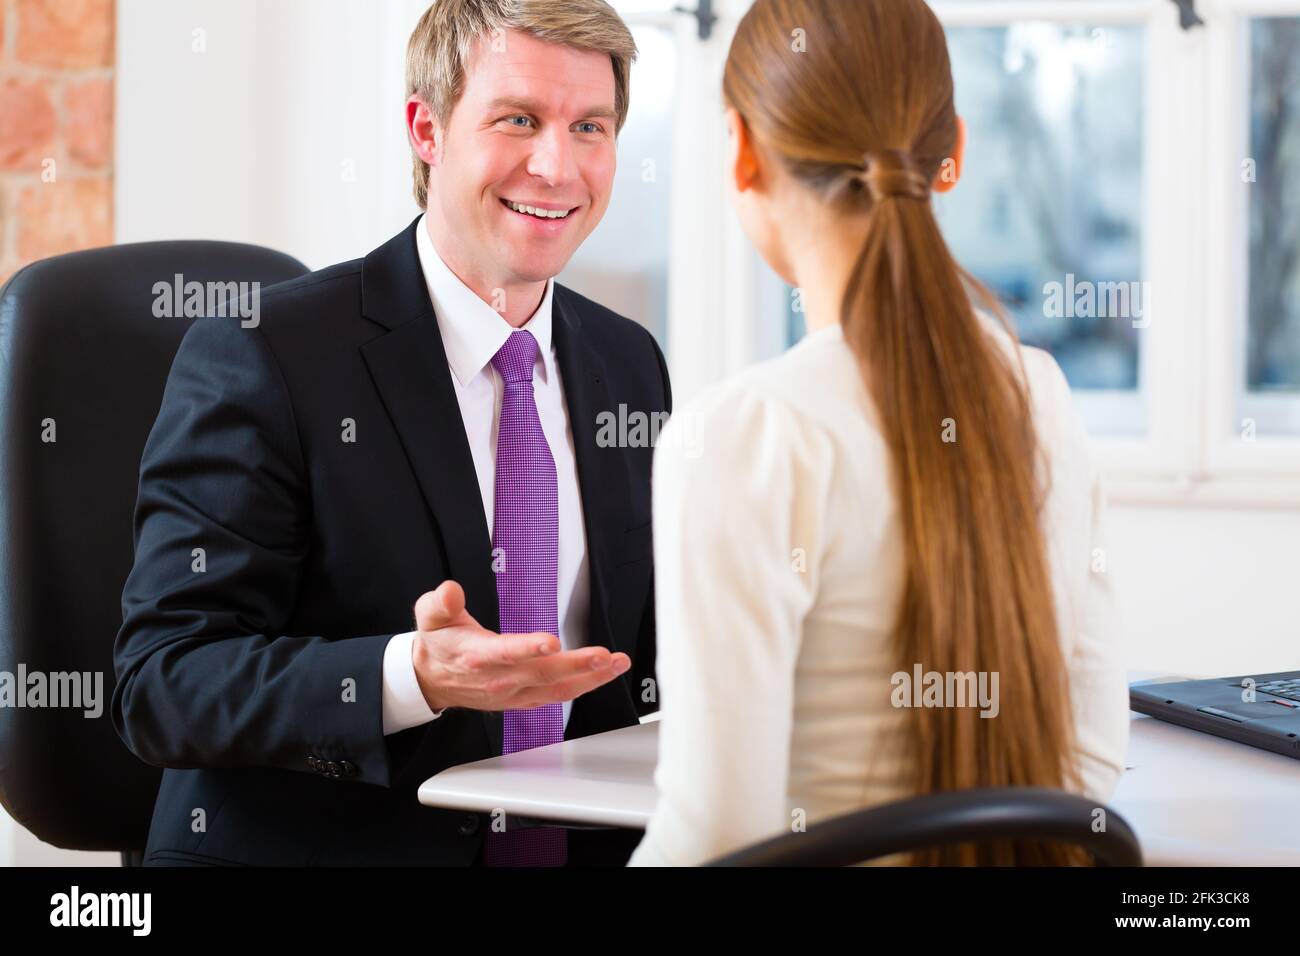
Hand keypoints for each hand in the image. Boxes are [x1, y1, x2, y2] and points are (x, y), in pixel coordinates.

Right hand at [410, 580, 630, 712]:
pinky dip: (583, 686)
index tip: (551, 642)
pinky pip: (558, 696)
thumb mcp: (430, 616)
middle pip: (541, 674)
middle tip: (604, 655)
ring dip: (590, 678)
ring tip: (616, 663)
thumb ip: (441, 603)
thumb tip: (450, 591)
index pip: (505, 653)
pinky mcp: (524, 699)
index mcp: (476, 656)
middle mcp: (498, 678)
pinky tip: (604, 674)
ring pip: (556, 689)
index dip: (528, 649)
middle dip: (576, 665)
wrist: (432, 680)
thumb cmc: (439, 644)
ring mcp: (514, 692)